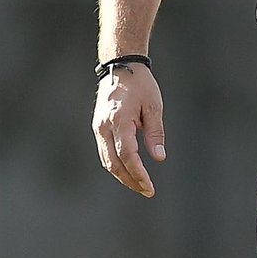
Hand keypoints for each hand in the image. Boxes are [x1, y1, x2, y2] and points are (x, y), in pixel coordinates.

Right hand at [92, 64, 166, 196]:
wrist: (120, 66)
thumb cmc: (141, 85)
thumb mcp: (153, 106)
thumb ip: (155, 133)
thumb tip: (159, 158)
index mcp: (119, 121)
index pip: (127, 155)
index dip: (138, 173)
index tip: (149, 187)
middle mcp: (104, 127)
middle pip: (114, 163)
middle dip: (130, 180)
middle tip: (147, 190)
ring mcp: (98, 128)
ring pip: (107, 160)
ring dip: (122, 175)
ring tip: (139, 184)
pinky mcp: (98, 127)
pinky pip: (105, 152)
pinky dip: (116, 164)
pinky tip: (128, 170)